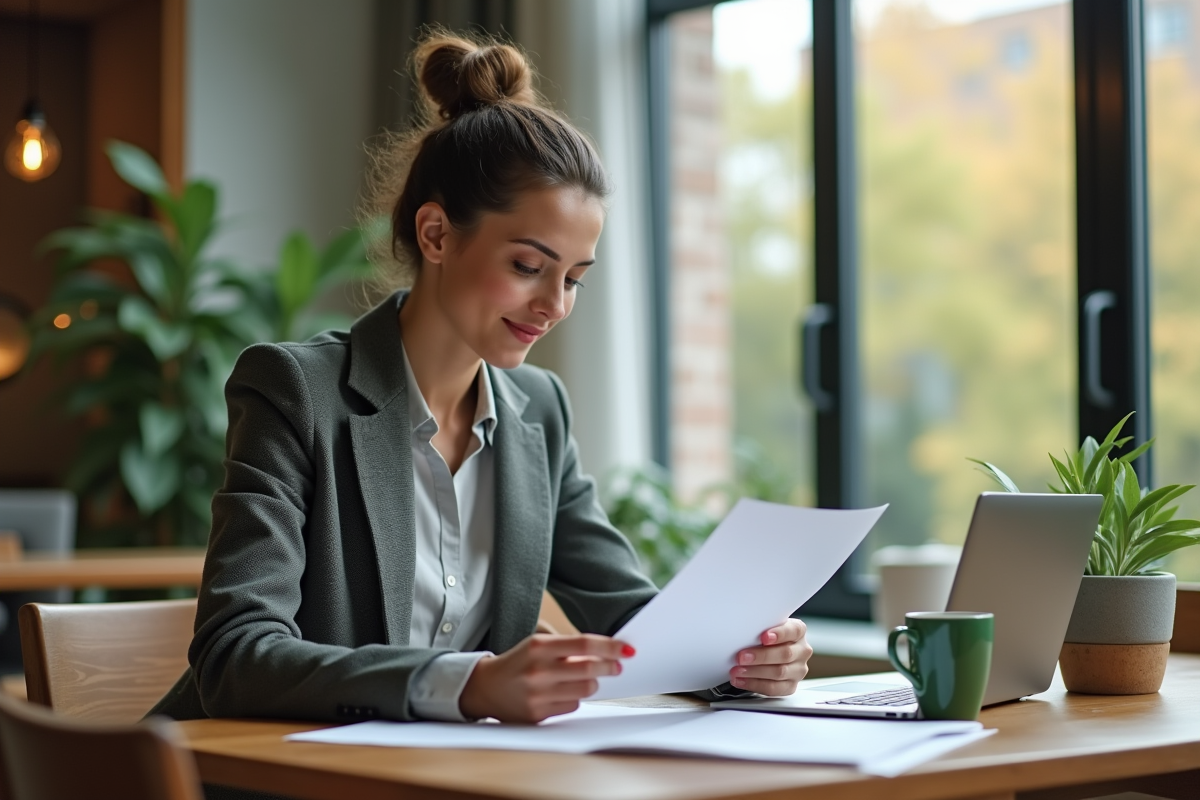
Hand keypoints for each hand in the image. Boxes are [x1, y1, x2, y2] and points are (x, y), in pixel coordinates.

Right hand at [459, 633, 633, 722]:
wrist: (486, 687)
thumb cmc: (520, 662)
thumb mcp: (538, 645)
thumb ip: (569, 647)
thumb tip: (607, 651)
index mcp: (539, 646)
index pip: (584, 644)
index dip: (610, 647)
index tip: (627, 649)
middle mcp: (538, 670)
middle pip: (589, 669)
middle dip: (610, 667)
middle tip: (617, 666)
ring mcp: (537, 694)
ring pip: (585, 690)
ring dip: (592, 684)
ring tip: (584, 679)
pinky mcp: (537, 714)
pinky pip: (573, 706)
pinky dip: (575, 698)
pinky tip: (563, 692)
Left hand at [728, 618, 811, 695]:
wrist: (768, 651)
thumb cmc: (766, 637)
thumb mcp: (766, 627)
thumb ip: (761, 628)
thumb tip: (743, 632)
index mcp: (798, 631)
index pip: (793, 631)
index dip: (779, 634)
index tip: (764, 637)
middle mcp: (802, 651)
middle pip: (785, 654)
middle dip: (761, 656)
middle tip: (742, 657)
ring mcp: (798, 670)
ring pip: (779, 673)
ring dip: (755, 672)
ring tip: (737, 670)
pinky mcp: (791, 686)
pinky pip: (773, 688)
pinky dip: (754, 684)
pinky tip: (741, 680)